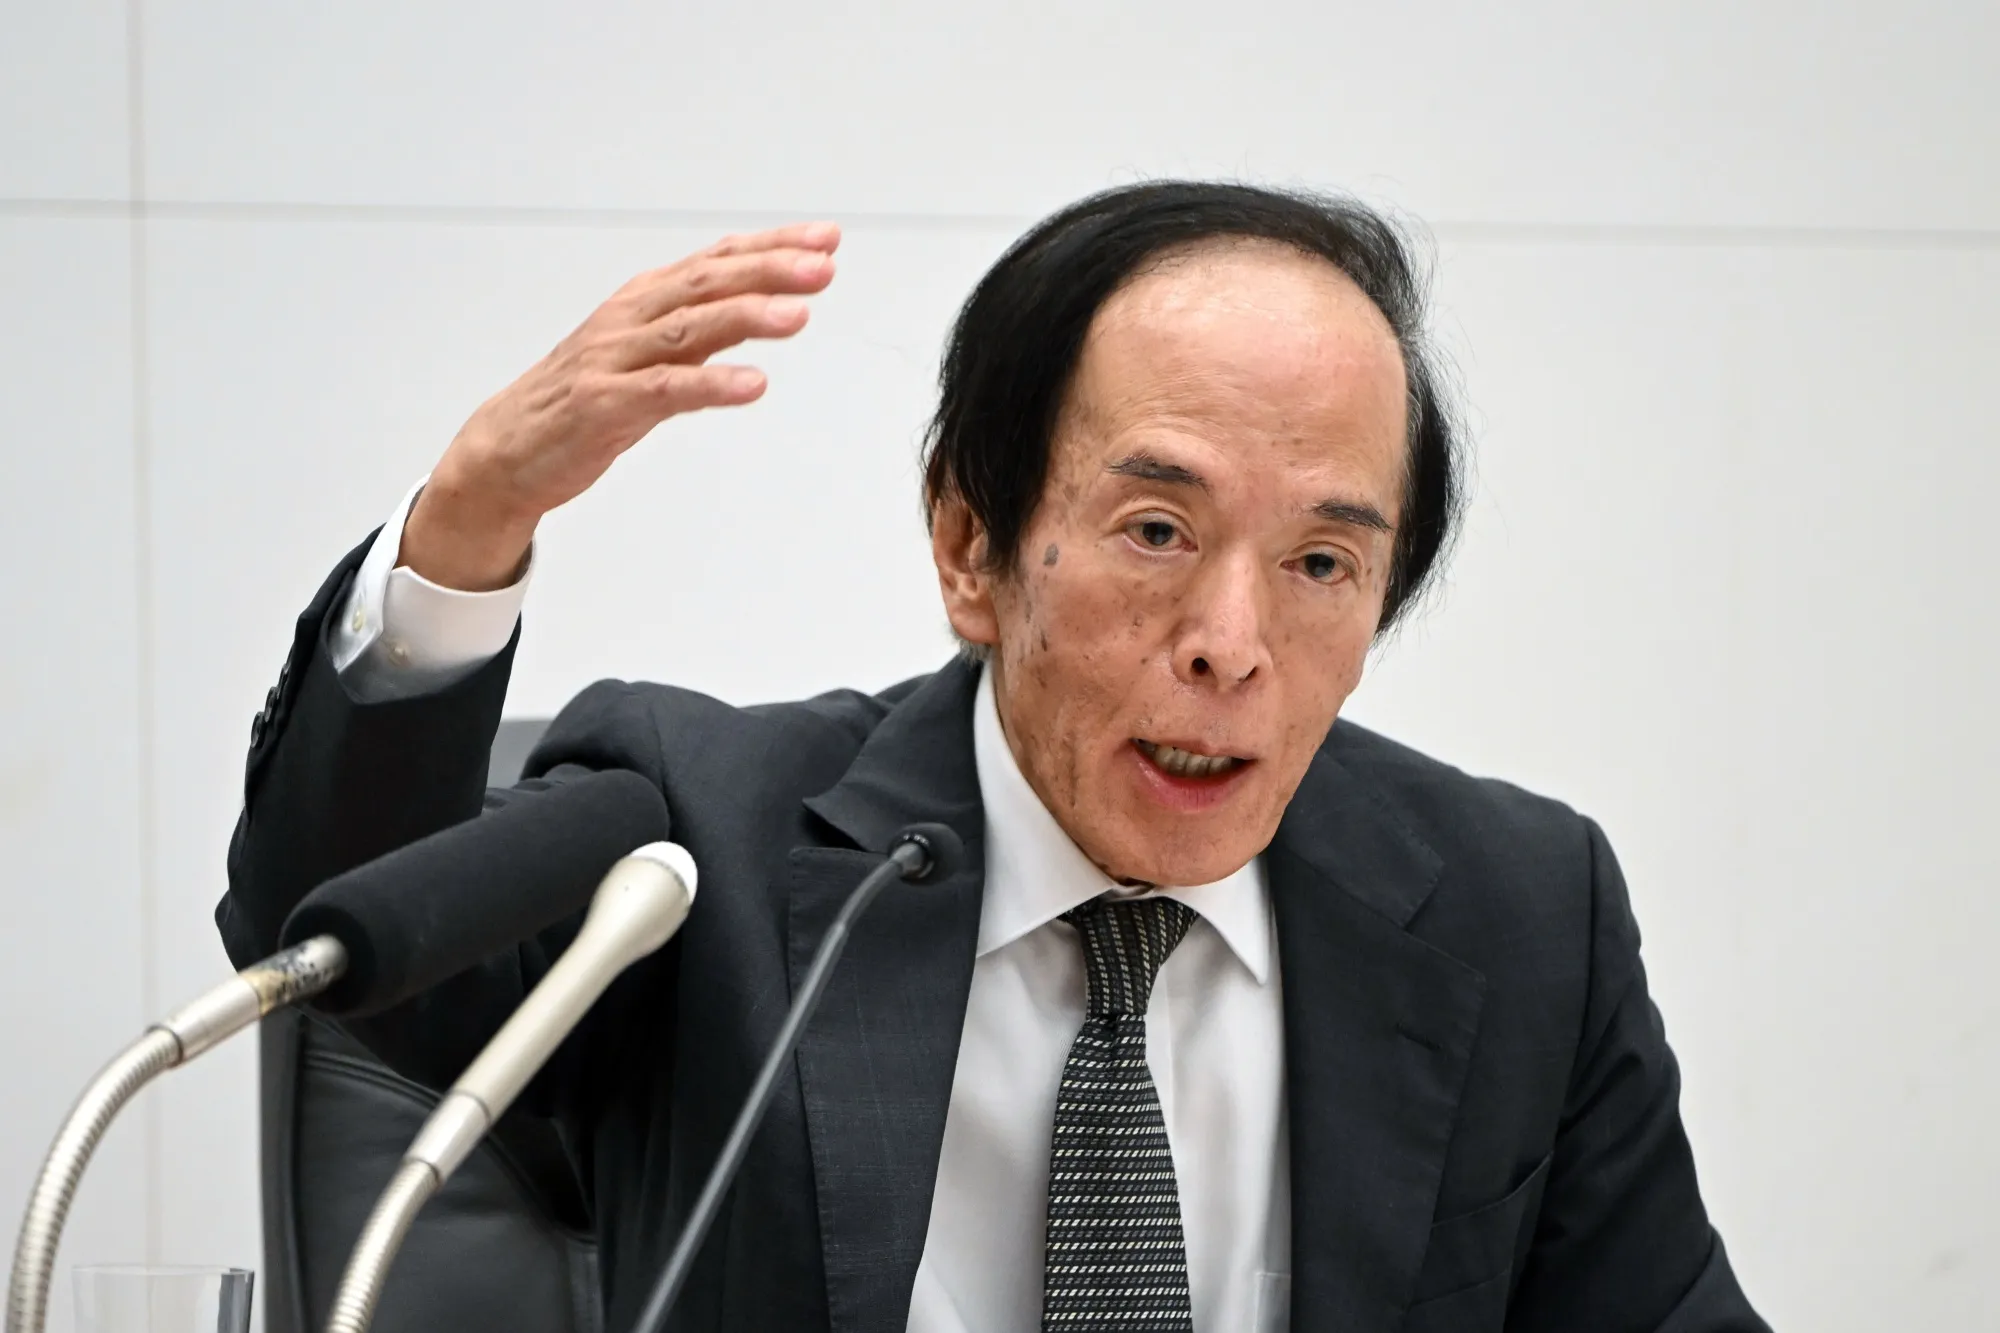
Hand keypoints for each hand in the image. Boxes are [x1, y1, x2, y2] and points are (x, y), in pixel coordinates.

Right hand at [400, 222, 840, 589]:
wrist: (506, 449)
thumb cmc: (580, 399)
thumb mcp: (649, 355)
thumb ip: (701, 330)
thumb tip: (766, 305)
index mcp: (643, 301)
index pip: (715, 261)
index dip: (770, 246)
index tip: (823, 239)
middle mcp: (630, 319)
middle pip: (707, 283)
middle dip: (768, 270)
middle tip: (821, 266)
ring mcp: (614, 359)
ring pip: (689, 327)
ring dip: (747, 315)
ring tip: (797, 314)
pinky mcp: (604, 405)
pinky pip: (665, 389)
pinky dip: (711, 384)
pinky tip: (752, 384)